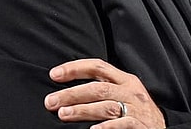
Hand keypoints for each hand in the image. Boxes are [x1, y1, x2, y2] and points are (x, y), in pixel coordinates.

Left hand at [44, 58, 164, 127]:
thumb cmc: (137, 112)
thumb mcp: (125, 93)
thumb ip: (104, 88)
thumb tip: (69, 89)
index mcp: (125, 80)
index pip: (98, 67)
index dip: (75, 68)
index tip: (54, 74)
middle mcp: (130, 91)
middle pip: (98, 88)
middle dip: (72, 94)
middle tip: (50, 101)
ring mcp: (136, 109)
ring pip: (106, 106)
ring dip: (83, 110)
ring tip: (63, 114)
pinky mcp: (140, 126)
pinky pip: (123, 124)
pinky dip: (107, 127)